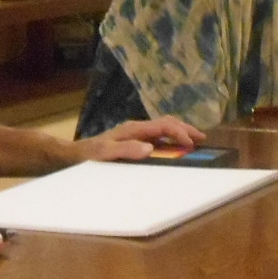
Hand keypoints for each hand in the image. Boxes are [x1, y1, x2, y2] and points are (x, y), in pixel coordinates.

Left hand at [71, 115, 204, 162]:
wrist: (75, 155)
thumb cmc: (90, 155)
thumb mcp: (106, 153)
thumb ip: (126, 149)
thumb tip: (150, 148)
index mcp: (134, 128)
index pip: (163, 126)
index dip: (179, 132)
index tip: (192, 143)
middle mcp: (137, 128)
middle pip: (167, 123)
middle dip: (185, 129)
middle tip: (202, 138)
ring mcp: (136, 134)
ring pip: (164, 128)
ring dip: (180, 132)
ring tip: (194, 141)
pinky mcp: (135, 140)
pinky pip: (158, 136)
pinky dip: (172, 139)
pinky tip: (176, 147)